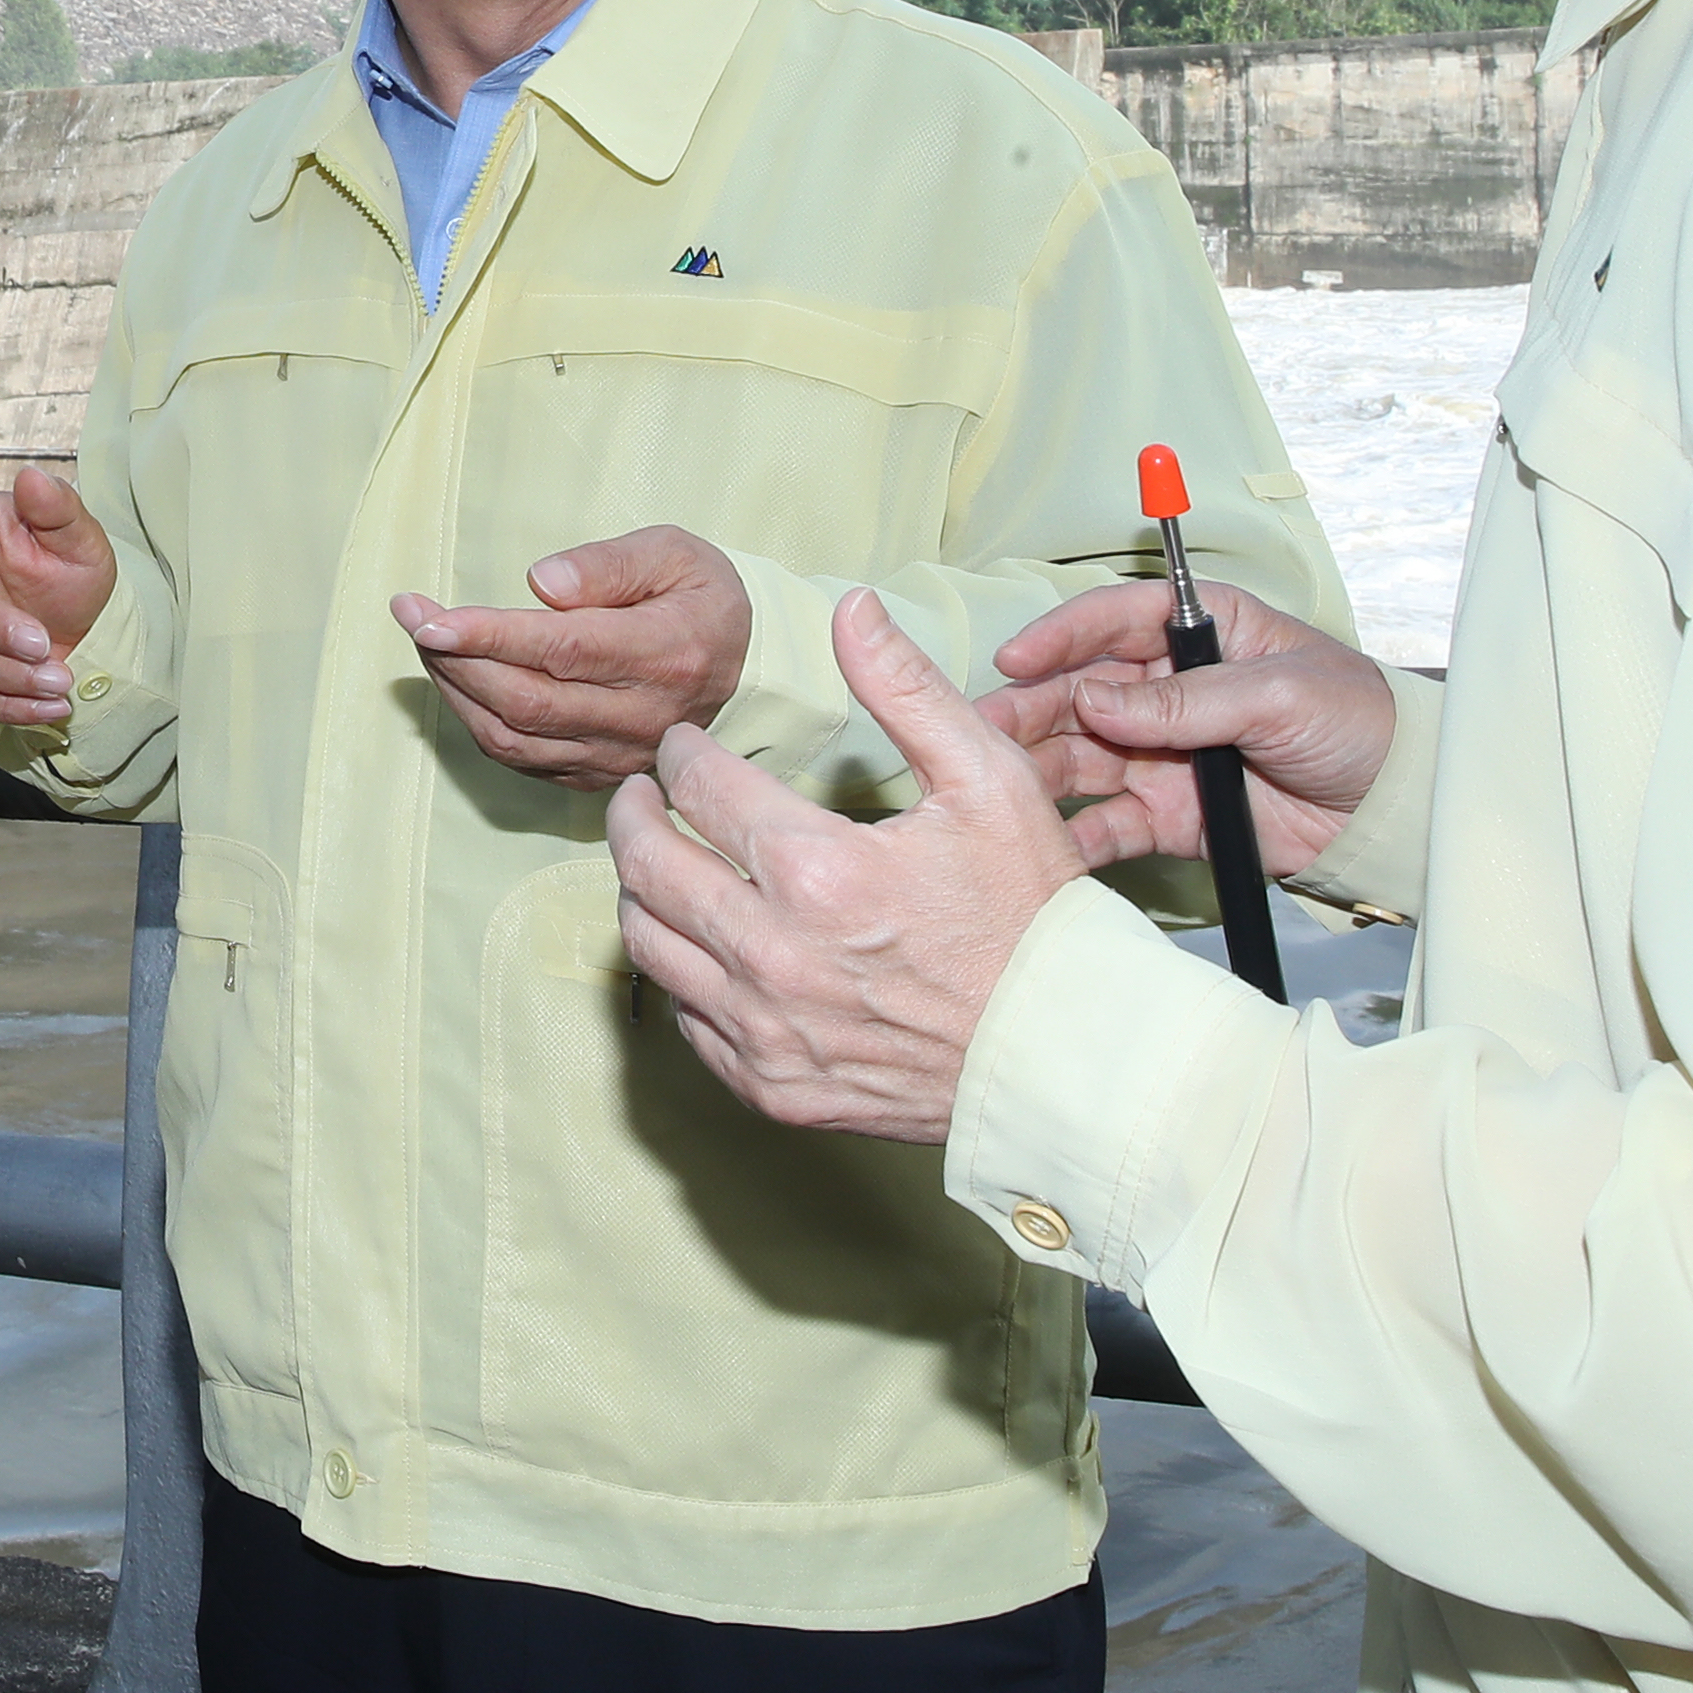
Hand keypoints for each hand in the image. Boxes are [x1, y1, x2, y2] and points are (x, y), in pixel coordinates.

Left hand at [394, 526, 752, 790]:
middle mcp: (645, 716)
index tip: (429, 617)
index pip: (563, 650)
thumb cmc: (702, 597)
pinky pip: (524, 760)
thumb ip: (608, 565)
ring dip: (456, 692)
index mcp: (667, 652)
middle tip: (412, 614)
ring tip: (427, 643)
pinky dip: (479, 722)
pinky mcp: (603, 775)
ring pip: (516, 738)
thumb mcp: (673, 553)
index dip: (488, 637)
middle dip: (455, 659)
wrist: (750, 667)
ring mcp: (623, 755)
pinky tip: (459, 681)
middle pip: (528, 701)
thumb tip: (539, 584)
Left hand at [606, 589, 1088, 1143]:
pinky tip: (704, 943)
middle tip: (639, 793)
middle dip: (632, 814)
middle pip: (647, 865)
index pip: (699, 787)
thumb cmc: (1031, 916)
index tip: (684, 745)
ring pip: (650, 943)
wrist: (1060, 1057)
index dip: (681, 753)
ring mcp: (766, 1029)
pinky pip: (687, 1019)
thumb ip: (907, 687)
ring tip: (659, 860)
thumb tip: (852, 606)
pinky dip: (681, 972)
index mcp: (817, 870)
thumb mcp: (989, 781)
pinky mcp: (772, 1086)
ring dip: (641, 890)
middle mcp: (773, 955)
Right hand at [977, 574, 1394, 885]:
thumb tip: (1097, 701)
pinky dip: (1077, 833)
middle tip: (984, 727)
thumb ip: (1188, 701)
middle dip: (1031, 707)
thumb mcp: (1279, 695)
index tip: (1017, 658)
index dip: (1061, 636)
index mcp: (1200, 634)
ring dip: (1039, 766)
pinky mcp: (1168, 814)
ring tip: (997, 782)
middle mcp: (1169, 689)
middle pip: (1081, 690)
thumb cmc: (1357, 723)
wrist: (1395, 813)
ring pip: (1082, 754)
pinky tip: (1047, 840)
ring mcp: (1164, 753)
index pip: (1115, 620)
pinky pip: (1110, 821)